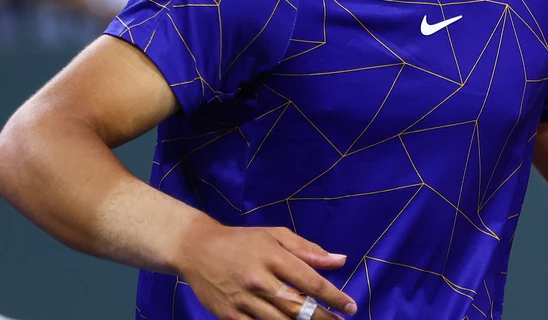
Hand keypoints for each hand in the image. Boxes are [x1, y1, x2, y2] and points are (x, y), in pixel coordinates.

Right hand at [175, 223, 356, 319]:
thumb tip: (340, 261)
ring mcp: (242, 299)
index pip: (310, 280)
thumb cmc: (243, 240)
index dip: (334, 296)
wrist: (196, 249)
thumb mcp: (276, 235)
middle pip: (298, 306)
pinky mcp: (228, 315)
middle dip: (323, 318)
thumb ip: (308, 250)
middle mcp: (259, 279)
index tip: (351, 306)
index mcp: (273, 257)